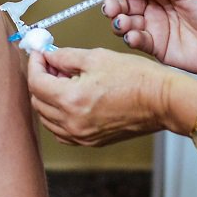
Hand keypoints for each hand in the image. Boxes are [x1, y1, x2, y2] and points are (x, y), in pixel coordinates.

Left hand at [26, 48, 181, 145]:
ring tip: (63, 81)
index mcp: (72, 99)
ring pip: (47, 119)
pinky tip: (71, 101)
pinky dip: (58, 117)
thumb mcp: (97, 58)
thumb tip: (48, 56)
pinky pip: (61, 132)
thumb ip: (66, 57)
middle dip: (40, 80)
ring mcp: (81, 135)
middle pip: (38, 101)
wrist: (162, 101)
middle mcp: (73, 122)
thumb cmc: (137, 78)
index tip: (39, 55)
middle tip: (51, 64)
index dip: (35, 64)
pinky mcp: (91, 141)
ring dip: (48, 99)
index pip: (36, 82)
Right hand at [89, 0, 196, 79]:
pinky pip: (135, 41)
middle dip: (111, 2)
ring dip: (119, 20)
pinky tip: (135, 36)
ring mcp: (155, 27)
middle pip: (122, 1)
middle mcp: (155, 6)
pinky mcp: (157, 48)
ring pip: (124, 21)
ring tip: (124, 21)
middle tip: (110, 6)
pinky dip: (131, 38)